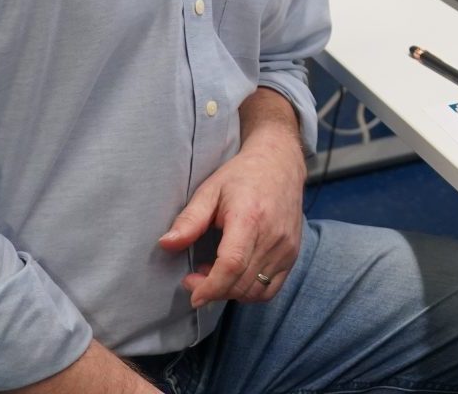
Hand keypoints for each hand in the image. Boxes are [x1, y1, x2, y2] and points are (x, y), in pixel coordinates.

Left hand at [158, 97, 306, 306]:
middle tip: (195, 278)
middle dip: (214, 291)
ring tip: (214, 274)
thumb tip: (165, 244)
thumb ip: (189, 220)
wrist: (279, 163)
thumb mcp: (210, 191)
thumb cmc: (242, 175)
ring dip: (231, 292)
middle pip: (241, 283)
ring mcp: (286, 247)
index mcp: (249, 218)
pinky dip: (250, 292)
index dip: (211, 287)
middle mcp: (272, 236)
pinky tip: (236, 277)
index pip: (232, 265)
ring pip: (256, 291)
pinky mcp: (293, 253)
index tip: (193, 294)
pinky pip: (271, 288)